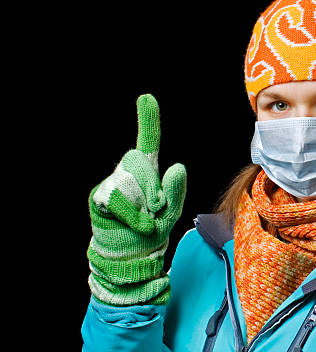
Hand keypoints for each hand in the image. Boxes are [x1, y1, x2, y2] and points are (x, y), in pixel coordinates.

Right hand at [87, 94, 186, 305]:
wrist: (128, 259)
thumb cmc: (151, 233)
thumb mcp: (170, 213)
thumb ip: (175, 192)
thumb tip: (178, 165)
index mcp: (146, 174)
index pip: (148, 143)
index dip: (147, 120)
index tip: (147, 97)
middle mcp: (126, 173)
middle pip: (141, 164)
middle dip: (154, 189)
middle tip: (156, 211)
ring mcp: (111, 184)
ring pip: (130, 183)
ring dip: (143, 207)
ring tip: (144, 223)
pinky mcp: (98, 198)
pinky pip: (118, 199)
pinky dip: (132, 215)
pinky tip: (135, 226)